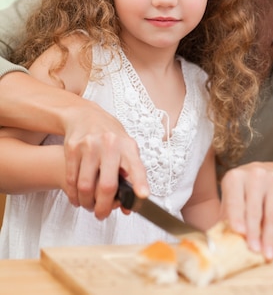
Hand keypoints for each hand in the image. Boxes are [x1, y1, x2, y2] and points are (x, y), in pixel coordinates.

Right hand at [63, 101, 148, 218]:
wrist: (85, 115)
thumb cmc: (110, 136)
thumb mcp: (125, 147)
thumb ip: (129, 174)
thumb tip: (129, 206)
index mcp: (127, 146)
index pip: (136, 167)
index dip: (140, 183)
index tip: (143, 196)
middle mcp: (109, 144)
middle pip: (106, 185)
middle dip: (103, 207)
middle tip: (101, 214)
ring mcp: (89, 146)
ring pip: (85, 186)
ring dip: (86, 203)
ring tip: (89, 205)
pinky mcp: (72, 148)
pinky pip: (71, 180)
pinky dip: (74, 194)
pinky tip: (77, 197)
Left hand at [220, 162, 272, 259]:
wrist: (271, 173)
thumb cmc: (246, 193)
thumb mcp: (232, 198)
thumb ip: (225, 218)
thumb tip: (215, 244)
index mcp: (235, 177)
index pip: (235, 201)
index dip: (237, 216)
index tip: (239, 232)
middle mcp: (254, 174)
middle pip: (255, 209)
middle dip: (254, 232)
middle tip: (254, 251)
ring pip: (272, 212)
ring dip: (270, 236)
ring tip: (268, 253)